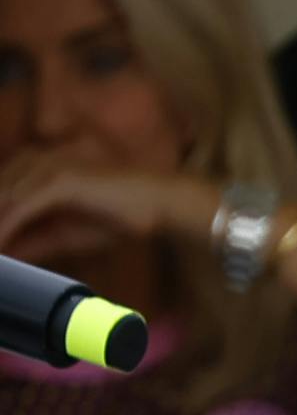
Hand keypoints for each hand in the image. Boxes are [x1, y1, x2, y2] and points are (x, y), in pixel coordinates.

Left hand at [0, 155, 212, 264]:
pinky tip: (1, 246)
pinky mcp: (59, 181)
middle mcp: (38, 161)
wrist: (163, 204)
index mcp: (39, 167)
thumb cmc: (123, 215)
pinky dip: (7, 228)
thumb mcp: (68, 233)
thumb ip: (34, 240)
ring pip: (2, 198)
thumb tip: (7, 253)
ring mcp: (47, 168)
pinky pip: (21, 207)